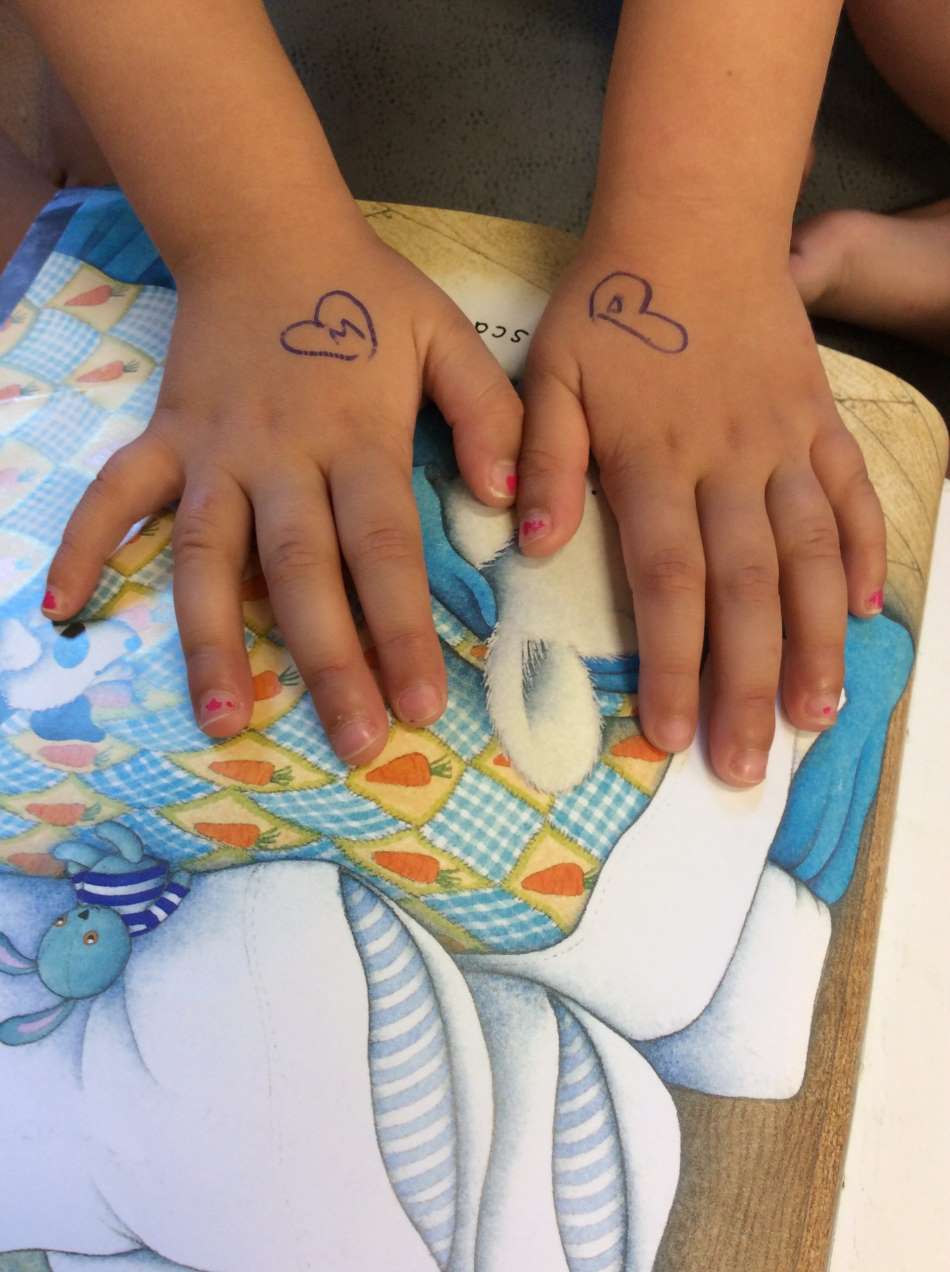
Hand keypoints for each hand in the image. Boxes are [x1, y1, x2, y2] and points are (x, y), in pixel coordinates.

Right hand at [43, 222, 521, 763]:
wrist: (267, 233)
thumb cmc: (364, 297)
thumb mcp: (447, 336)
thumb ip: (489, 414)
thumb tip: (509, 505)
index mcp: (356, 436)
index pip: (384, 547)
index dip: (402, 629)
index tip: (419, 705)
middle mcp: (280, 455)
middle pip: (302, 571)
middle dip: (328, 661)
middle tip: (353, 742)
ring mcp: (212, 451)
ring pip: (207, 554)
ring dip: (211, 636)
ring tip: (222, 716)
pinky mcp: (164, 438)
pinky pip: (115, 494)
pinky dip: (87, 544)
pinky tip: (66, 607)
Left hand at [517, 236, 885, 785]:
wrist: (692, 221)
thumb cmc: (610, 306)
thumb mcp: (550, 373)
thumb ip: (543, 459)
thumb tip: (529, 545)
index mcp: (656, 459)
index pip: (671, 581)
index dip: (675, 664)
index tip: (669, 737)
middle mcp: (730, 463)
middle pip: (748, 589)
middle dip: (747, 684)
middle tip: (748, 767)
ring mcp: (786, 443)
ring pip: (813, 556)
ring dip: (817, 641)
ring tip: (819, 715)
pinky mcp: (821, 421)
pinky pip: (854, 494)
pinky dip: (867, 551)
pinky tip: (869, 611)